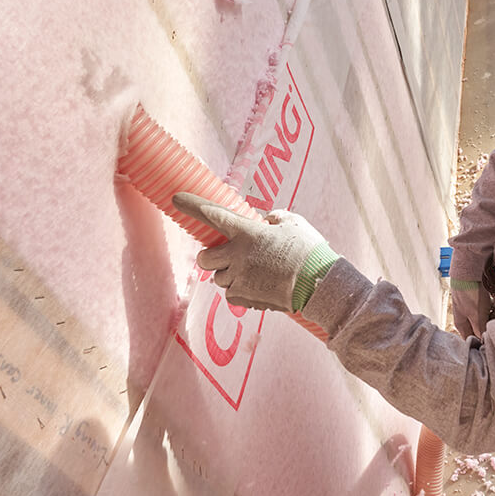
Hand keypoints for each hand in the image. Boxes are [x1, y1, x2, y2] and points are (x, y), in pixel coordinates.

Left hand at [172, 193, 337, 312]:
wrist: (318, 283)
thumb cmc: (308, 249)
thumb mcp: (293, 223)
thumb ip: (275, 218)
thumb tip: (267, 221)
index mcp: (246, 231)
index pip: (212, 214)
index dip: (192, 205)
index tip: (176, 198)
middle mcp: (237, 254)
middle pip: (205, 257)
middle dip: (210, 256)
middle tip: (225, 256)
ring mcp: (238, 277)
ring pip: (218, 277)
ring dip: (229, 273)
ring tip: (254, 273)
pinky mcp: (243, 297)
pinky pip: (231, 293)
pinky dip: (240, 289)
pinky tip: (259, 286)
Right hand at [450, 278, 492, 338]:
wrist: (468, 271)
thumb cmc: (470, 295)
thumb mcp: (477, 316)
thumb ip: (480, 330)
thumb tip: (483, 343)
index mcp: (460, 324)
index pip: (470, 339)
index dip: (480, 343)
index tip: (491, 343)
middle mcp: (463, 316)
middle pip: (477, 328)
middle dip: (487, 329)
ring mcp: (469, 306)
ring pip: (482, 318)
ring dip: (490, 318)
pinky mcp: (475, 298)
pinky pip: (485, 308)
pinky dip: (490, 309)